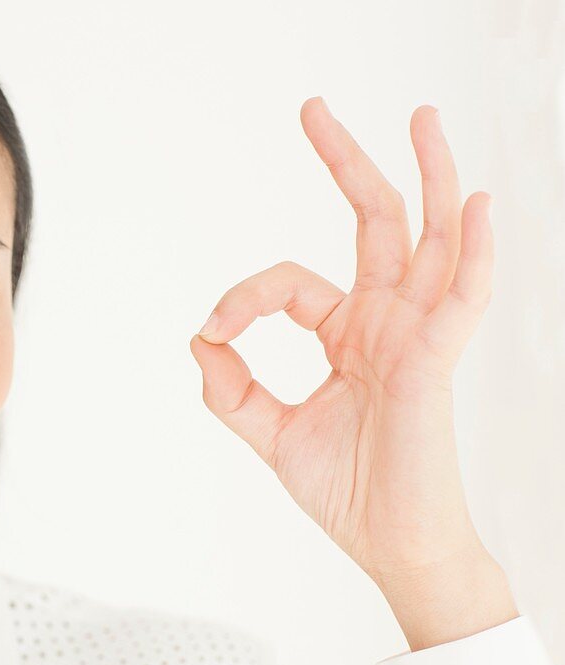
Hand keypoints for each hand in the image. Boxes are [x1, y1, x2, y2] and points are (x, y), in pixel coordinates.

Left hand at [188, 98, 516, 647]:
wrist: (390, 546)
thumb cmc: (347, 490)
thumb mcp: (271, 432)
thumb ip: (233, 389)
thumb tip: (200, 340)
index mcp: (349, 334)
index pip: (290, 283)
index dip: (244, 297)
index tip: (215, 328)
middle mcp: (386, 323)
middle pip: (375, 224)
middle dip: (347, 163)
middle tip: (314, 111)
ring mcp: (415, 337)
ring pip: (429, 239)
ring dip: (428, 177)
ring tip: (423, 117)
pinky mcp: (435, 364)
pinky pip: (462, 299)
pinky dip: (471, 251)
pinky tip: (470, 202)